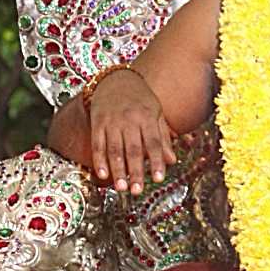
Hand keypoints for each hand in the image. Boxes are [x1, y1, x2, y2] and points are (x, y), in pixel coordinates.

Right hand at [90, 68, 175, 195]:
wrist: (115, 79)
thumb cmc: (140, 100)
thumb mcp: (157, 113)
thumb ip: (163, 138)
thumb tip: (172, 161)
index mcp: (147, 117)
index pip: (153, 142)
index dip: (156, 161)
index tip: (159, 179)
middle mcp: (129, 119)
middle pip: (133, 149)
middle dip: (135, 171)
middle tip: (137, 191)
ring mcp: (111, 121)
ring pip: (114, 149)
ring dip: (117, 170)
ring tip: (121, 188)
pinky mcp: (97, 123)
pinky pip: (97, 144)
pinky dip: (99, 160)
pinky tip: (102, 175)